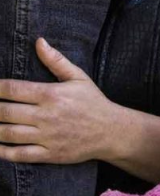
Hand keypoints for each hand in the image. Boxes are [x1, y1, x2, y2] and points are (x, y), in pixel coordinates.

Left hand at [0, 39, 118, 164]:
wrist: (112, 131)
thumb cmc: (93, 102)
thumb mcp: (79, 77)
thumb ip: (56, 60)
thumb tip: (39, 41)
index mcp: (51, 94)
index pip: (13, 89)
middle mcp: (46, 115)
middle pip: (5, 112)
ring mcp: (47, 136)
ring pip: (7, 134)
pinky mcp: (49, 154)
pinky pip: (19, 154)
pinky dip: (3, 152)